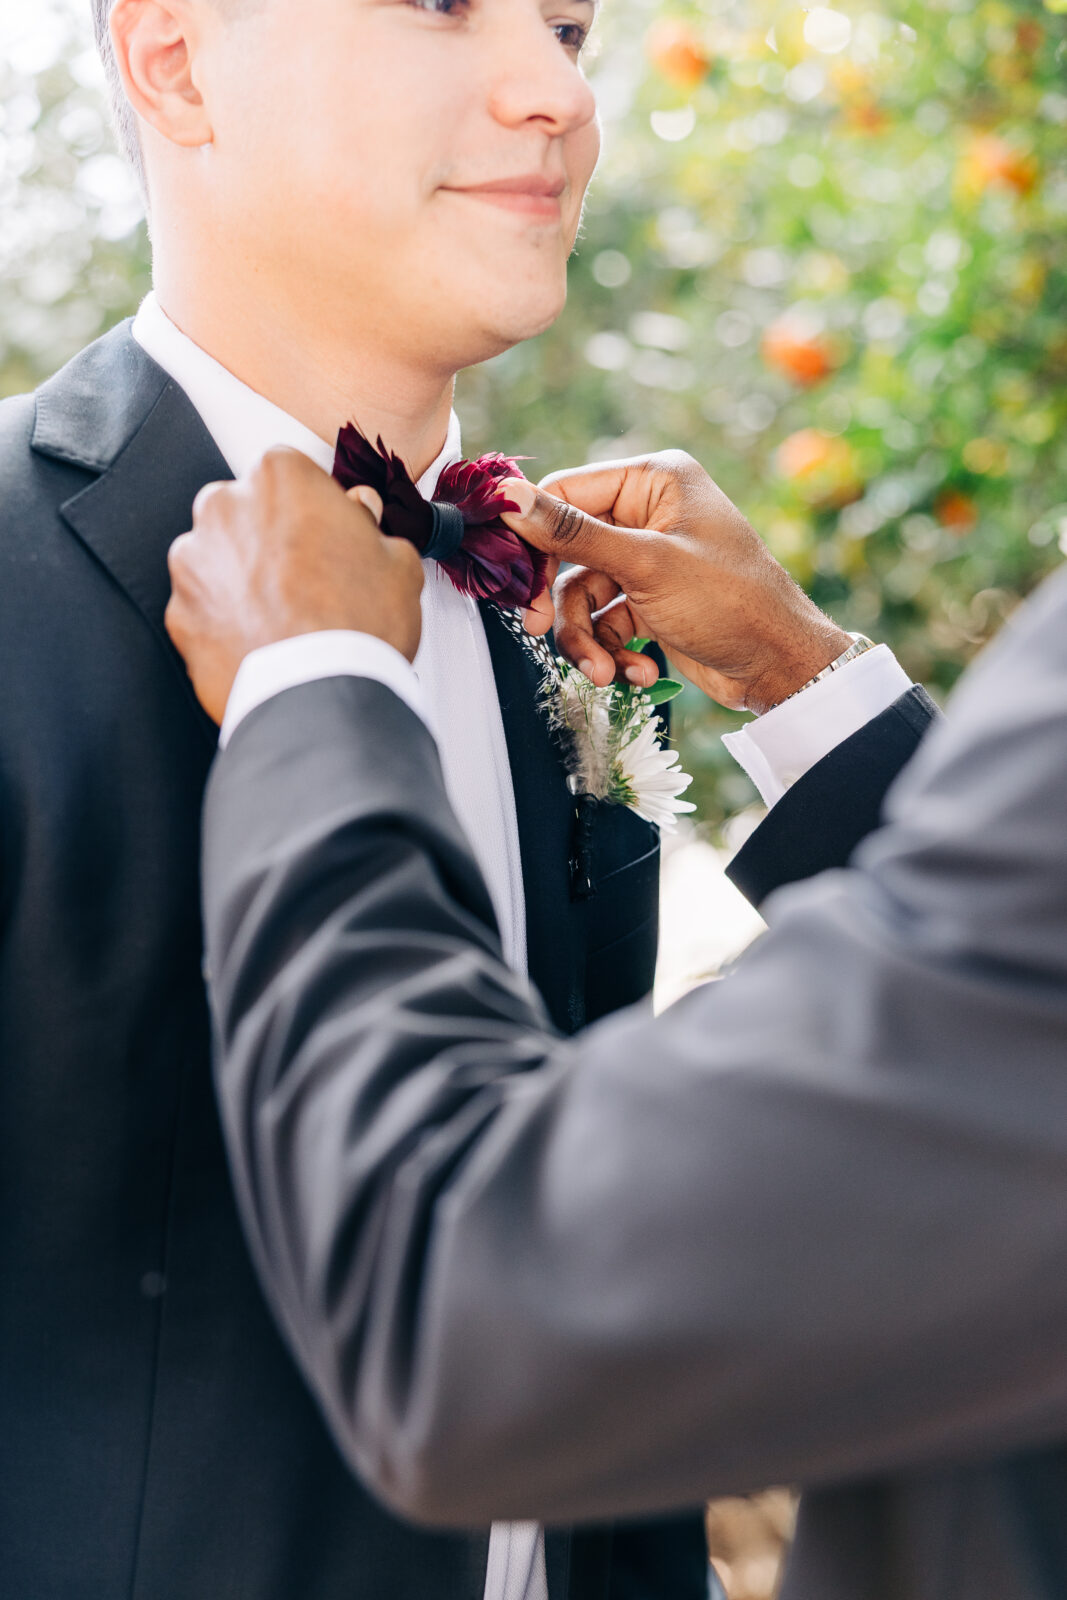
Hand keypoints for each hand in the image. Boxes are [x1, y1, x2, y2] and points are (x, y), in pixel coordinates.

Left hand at [166, 447, 424, 724]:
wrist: (320, 696)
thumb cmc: (359, 624)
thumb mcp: (397, 562)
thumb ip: (372, 526)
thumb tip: (362, 516)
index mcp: (278, 477)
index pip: (294, 474)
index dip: (316, 508)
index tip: (331, 534)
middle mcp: (224, 507)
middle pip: (248, 511)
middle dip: (273, 538)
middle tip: (312, 579)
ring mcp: (193, 561)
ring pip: (221, 559)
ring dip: (245, 579)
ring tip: (287, 617)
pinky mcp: (177, 613)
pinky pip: (205, 609)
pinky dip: (226, 622)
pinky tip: (263, 642)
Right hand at [499, 453, 850, 714]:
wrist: (780, 667)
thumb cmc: (731, 601)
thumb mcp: (646, 564)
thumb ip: (572, 532)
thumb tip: (509, 497)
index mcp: (654, 480)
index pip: (566, 493)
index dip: (533, 534)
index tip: (509, 573)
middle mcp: (649, 513)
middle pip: (567, 550)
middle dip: (558, 600)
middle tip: (536, 627)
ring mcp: (648, 559)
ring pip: (582, 594)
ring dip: (587, 639)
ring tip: (603, 672)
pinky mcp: (649, 601)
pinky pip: (606, 621)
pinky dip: (613, 650)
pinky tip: (636, 671)